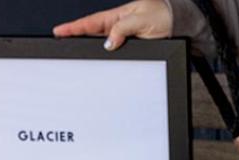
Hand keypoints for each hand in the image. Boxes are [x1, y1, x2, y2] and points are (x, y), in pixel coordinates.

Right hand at [52, 0, 172, 50]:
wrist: (180, 25)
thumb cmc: (164, 16)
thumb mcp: (143, 20)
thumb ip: (124, 30)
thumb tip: (108, 43)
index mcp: (117, 16)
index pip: (90, 22)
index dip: (73, 28)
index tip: (58, 32)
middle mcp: (117, 27)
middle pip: (90, 35)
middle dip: (74, 39)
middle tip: (58, 45)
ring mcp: (122, 38)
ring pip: (101, 46)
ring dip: (88, 51)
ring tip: (73, 57)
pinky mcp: (130, 49)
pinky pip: (114, 55)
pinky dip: (105, 59)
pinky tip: (99, 65)